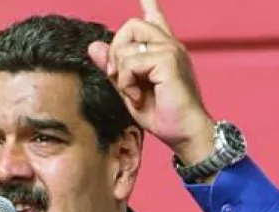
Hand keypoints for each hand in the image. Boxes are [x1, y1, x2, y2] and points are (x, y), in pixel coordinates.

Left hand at [88, 0, 214, 164]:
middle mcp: (169, 45)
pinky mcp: (168, 60)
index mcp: (163, 51)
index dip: (150, 4)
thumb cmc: (163, 116)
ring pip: (127, 44)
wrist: (185, 133)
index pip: (155, 19)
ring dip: (121, 72)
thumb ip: (114, 68)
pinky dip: (127, 82)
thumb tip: (93, 47)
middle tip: (119, 78)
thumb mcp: (129, 91)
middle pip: (131, 25)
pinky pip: (131, 61)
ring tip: (133, 93)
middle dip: (116, 51)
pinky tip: (138, 97)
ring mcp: (170, 50)